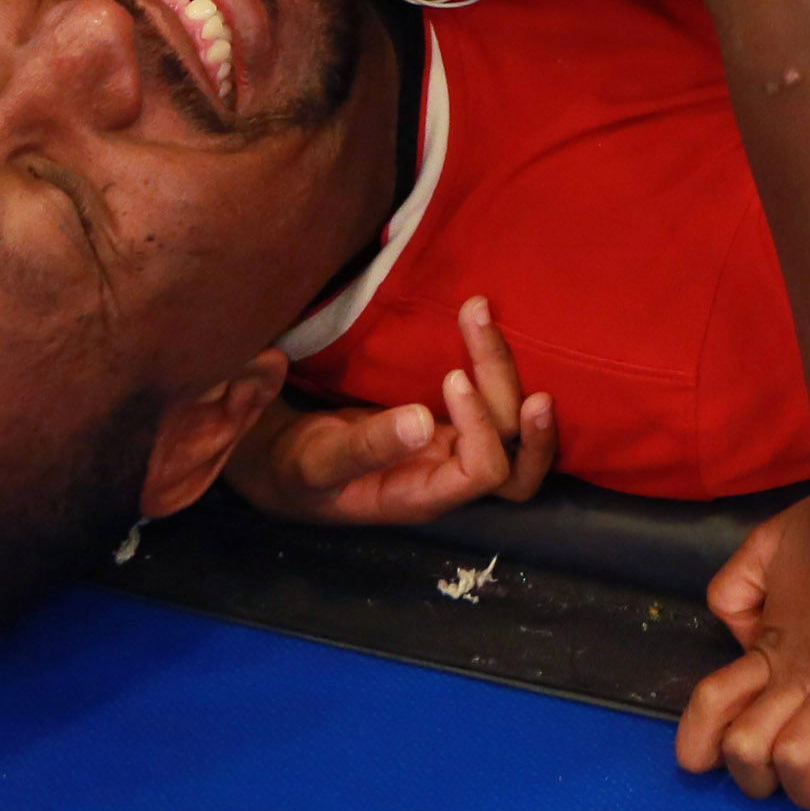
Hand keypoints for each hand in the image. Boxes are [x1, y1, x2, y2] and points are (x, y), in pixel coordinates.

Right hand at [224, 298, 554, 524]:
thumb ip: (366, 447)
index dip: (482, 427)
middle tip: (502, 352)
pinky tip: (477, 326)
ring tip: (478, 314)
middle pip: (515, 463)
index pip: (482, 472)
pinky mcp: (448, 425)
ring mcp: (452, 452)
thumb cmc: (298, 469)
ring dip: (508, 375)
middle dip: (525, 416)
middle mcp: (448, 478)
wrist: (284, 460)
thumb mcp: (318, 461)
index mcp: (422, 496)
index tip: (452, 377)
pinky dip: (496, 369)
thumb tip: (421, 422)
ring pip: (512, 431)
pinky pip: (493, 405)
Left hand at [677, 490, 809, 810]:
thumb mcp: (761, 550)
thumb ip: (736, 592)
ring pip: (800, 760)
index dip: (701, 742)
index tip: (714, 756)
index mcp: (765, 647)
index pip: (710, 709)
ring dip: (809, 787)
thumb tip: (738, 633)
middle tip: (783, 769)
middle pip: (750, 752)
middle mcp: (798, 675)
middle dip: (758, 778)